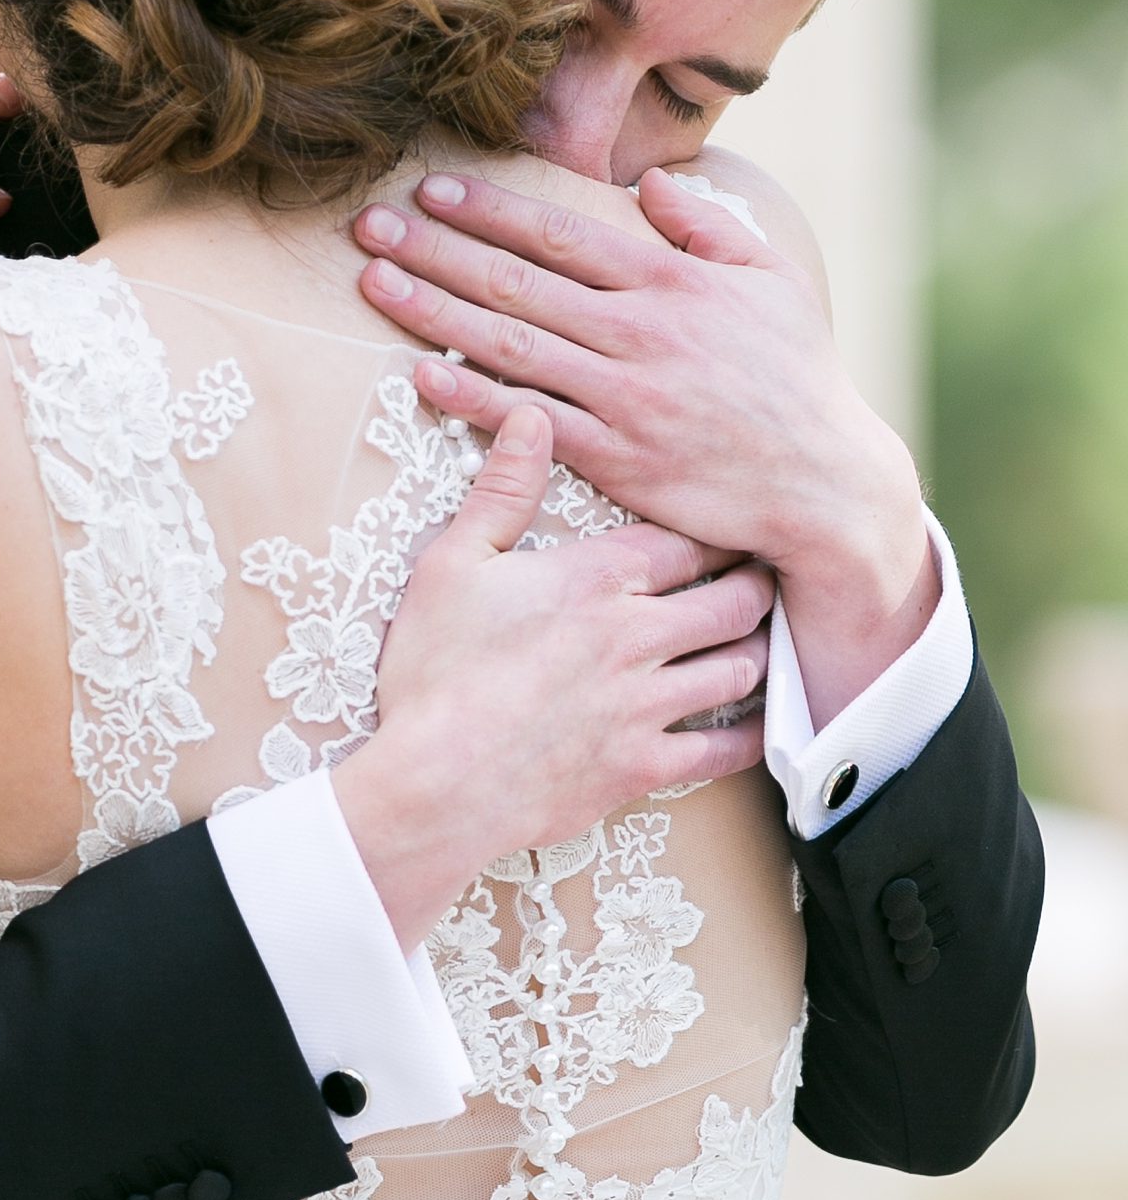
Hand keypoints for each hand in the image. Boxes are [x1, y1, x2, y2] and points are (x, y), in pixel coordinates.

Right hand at [334, 402, 774, 948]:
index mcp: (596, 579)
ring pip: (739, 669)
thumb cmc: (435, 672)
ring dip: (758, 650)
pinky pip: (723, 751)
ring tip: (762, 638)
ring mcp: (647, 706)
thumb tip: (531, 416)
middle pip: (733, 600)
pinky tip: (757, 725)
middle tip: (766, 576)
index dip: (721, 530)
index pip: (689, 542)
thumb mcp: (453, 564)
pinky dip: (750, 735)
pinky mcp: (644, 767)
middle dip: (756, 584)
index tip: (737, 524)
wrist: (434, 783)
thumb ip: (503, 490)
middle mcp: (636, 637)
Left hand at [354, 168, 934, 727]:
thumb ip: (707, 228)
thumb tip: (649, 184)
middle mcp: (638, 332)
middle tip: (369, 225)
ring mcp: (622, 397)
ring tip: (375, 282)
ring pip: (509, 344)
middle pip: (516, 281)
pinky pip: (528, 422)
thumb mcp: (773, 280)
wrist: (822, 480)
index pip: (559, 234)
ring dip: (433, 311)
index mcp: (670, 282)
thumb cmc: (796, 376)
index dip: (488, 211)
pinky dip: (471, 399)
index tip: (431, 191)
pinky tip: (419, 376)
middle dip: (434, 249)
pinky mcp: (614, 458)